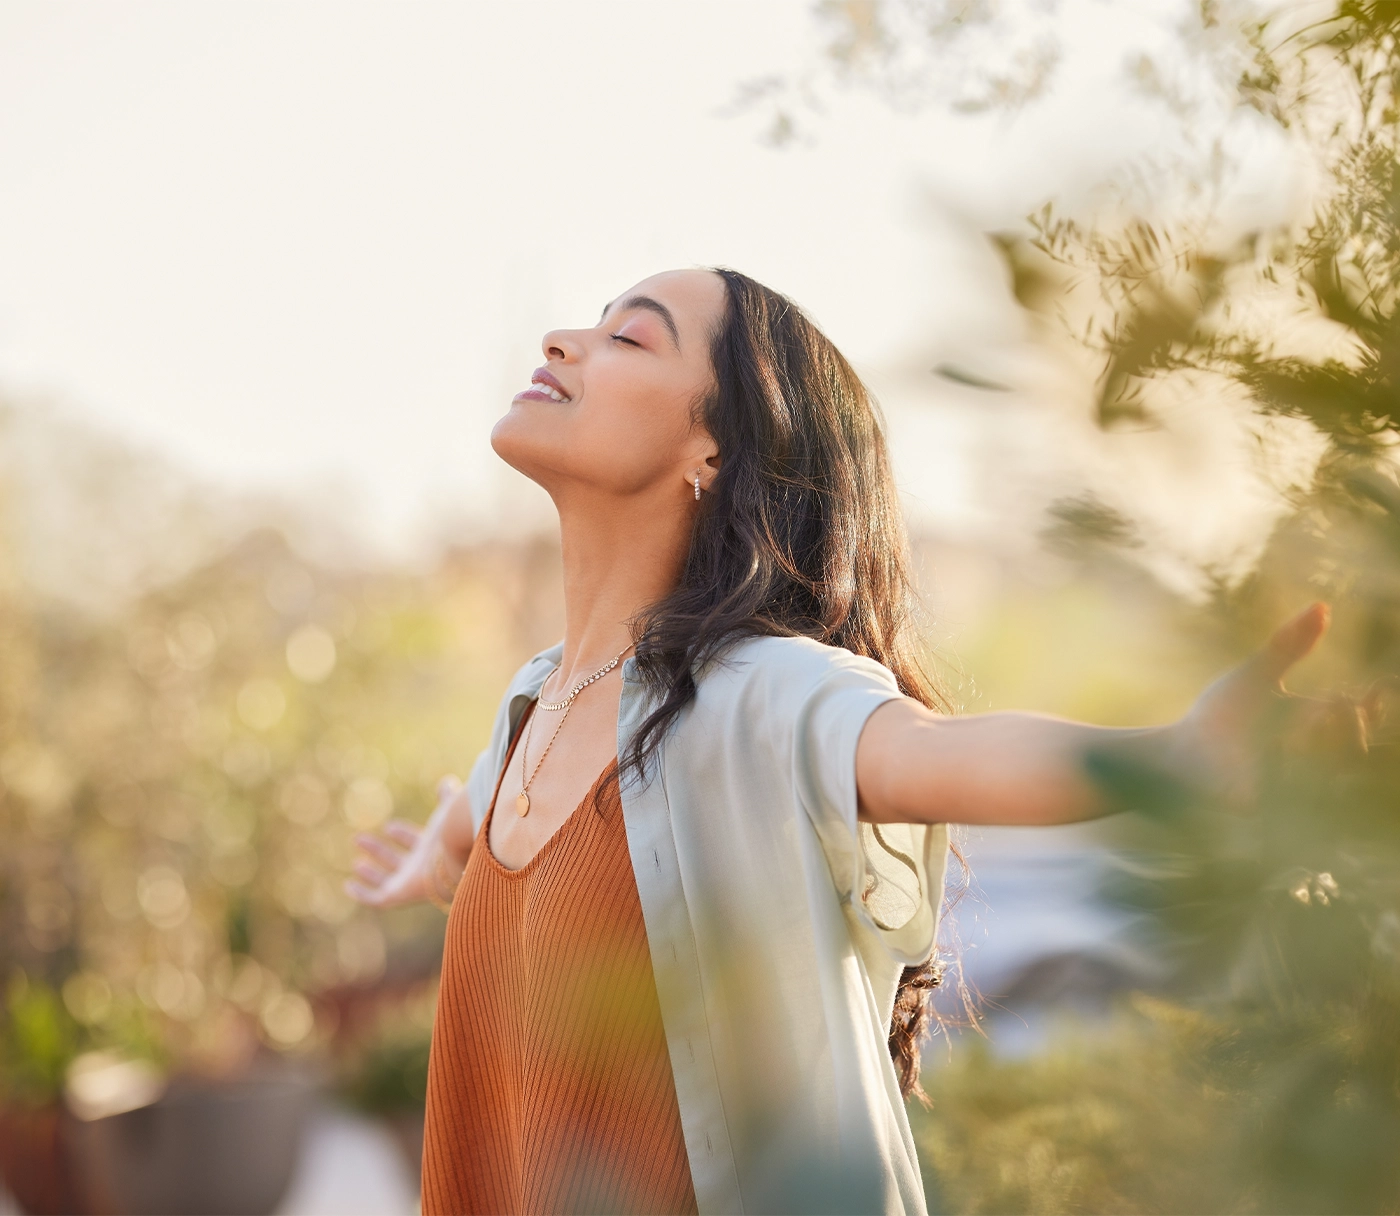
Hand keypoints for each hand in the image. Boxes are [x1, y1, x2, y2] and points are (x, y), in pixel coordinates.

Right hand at [344, 775, 463, 907]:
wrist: (454, 858)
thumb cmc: (452, 834)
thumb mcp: (446, 812)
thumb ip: (446, 799)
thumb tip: (447, 781)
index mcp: (432, 849)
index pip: (415, 842)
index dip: (402, 834)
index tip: (389, 826)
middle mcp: (420, 868)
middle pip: (397, 861)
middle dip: (380, 851)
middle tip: (359, 839)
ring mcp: (408, 883)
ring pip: (387, 881)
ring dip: (371, 873)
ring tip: (356, 864)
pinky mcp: (397, 896)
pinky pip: (376, 899)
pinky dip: (362, 894)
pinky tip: (349, 886)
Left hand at [1170, 604, 1382, 806]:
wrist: (1178, 752)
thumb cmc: (1218, 715)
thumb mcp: (1255, 676)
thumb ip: (1288, 645)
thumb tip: (1323, 606)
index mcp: (1314, 727)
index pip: (1360, 720)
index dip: (1372, 708)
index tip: (1373, 691)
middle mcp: (1314, 760)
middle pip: (1358, 746)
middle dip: (1343, 723)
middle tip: (1321, 706)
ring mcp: (1299, 788)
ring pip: (1337, 772)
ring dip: (1318, 745)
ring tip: (1290, 733)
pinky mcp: (1276, 810)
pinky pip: (1305, 797)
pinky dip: (1296, 772)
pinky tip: (1279, 757)